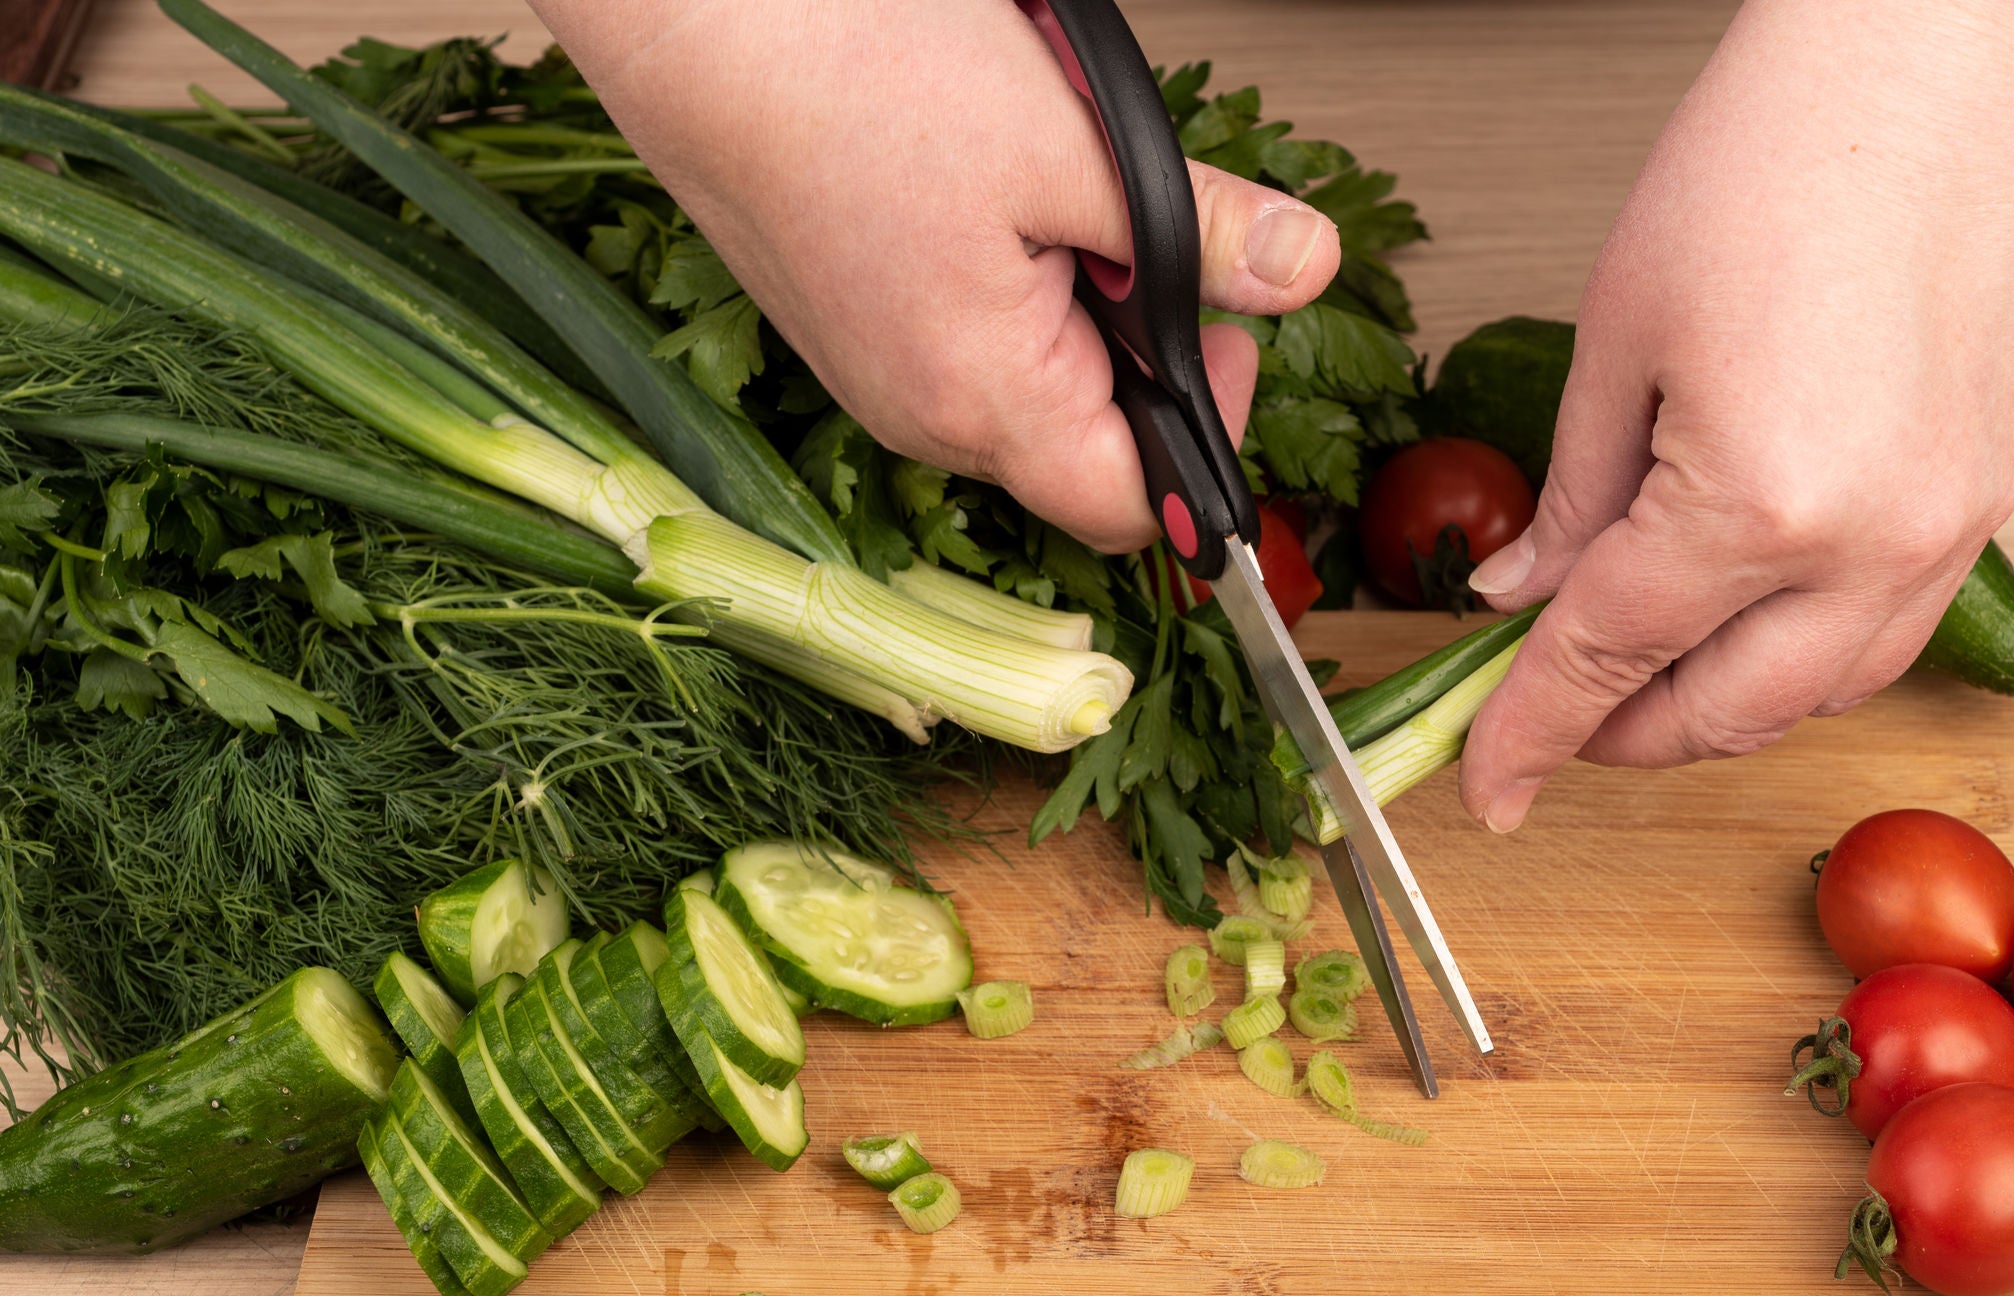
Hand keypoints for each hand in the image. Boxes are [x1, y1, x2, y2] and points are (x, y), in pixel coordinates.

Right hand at [527, 0, 1340, 552]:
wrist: (693, 16)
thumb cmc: (848, 70)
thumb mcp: (1077, 146)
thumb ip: (1201, 235)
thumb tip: (1302, 275)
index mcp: (983, 399)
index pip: (1135, 510)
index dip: (1206, 439)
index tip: (1225, 335)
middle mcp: (920, 417)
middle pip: (1083, 453)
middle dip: (1142, 358)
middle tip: (1140, 241)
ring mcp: (877, 379)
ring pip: (1027, 393)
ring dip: (1074, 315)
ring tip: (1054, 200)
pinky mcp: (851, 332)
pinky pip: (964, 349)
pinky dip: (1009, 290)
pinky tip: (992, 200)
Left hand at [1456, 0, 2013, 832]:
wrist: (1949, 51)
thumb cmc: (1782, 150)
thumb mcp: (1622, 332)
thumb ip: (1572, 495)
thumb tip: (1523, 595)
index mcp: (1759, 505)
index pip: (1608, 662)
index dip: (1528, 735)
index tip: (1485, 789)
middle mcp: (1879, 543)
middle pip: (1727, 714)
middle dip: (1625, 734)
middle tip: (1557, 712)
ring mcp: (1962, 522)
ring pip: (1829, 692)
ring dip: (1728, 702)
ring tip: (1653, 663)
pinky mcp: (2010, 485)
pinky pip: (1904, 618)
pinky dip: (1817, 642)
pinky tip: (1761, 598)